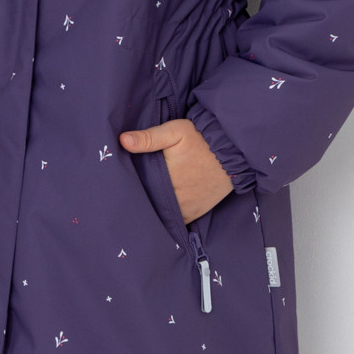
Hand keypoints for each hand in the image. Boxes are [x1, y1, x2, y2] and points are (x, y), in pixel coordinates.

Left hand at [119, 119, 234, 223]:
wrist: (232, 153)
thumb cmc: (201, 140)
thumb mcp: (175, 132)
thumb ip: (149, 137)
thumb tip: (123, 140)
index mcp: (165, 180)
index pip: (139, 191)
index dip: (129, 190)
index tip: (121, 186)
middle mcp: (174, 199)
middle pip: (150, 205)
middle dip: (140, 201)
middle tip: (128, 196)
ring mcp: (185, 209)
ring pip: (161, 215)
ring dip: (154, 210)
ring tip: (143, 204)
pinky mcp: (195, 213)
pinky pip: (177, 221)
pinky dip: (168, 217)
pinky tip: (160, 210)